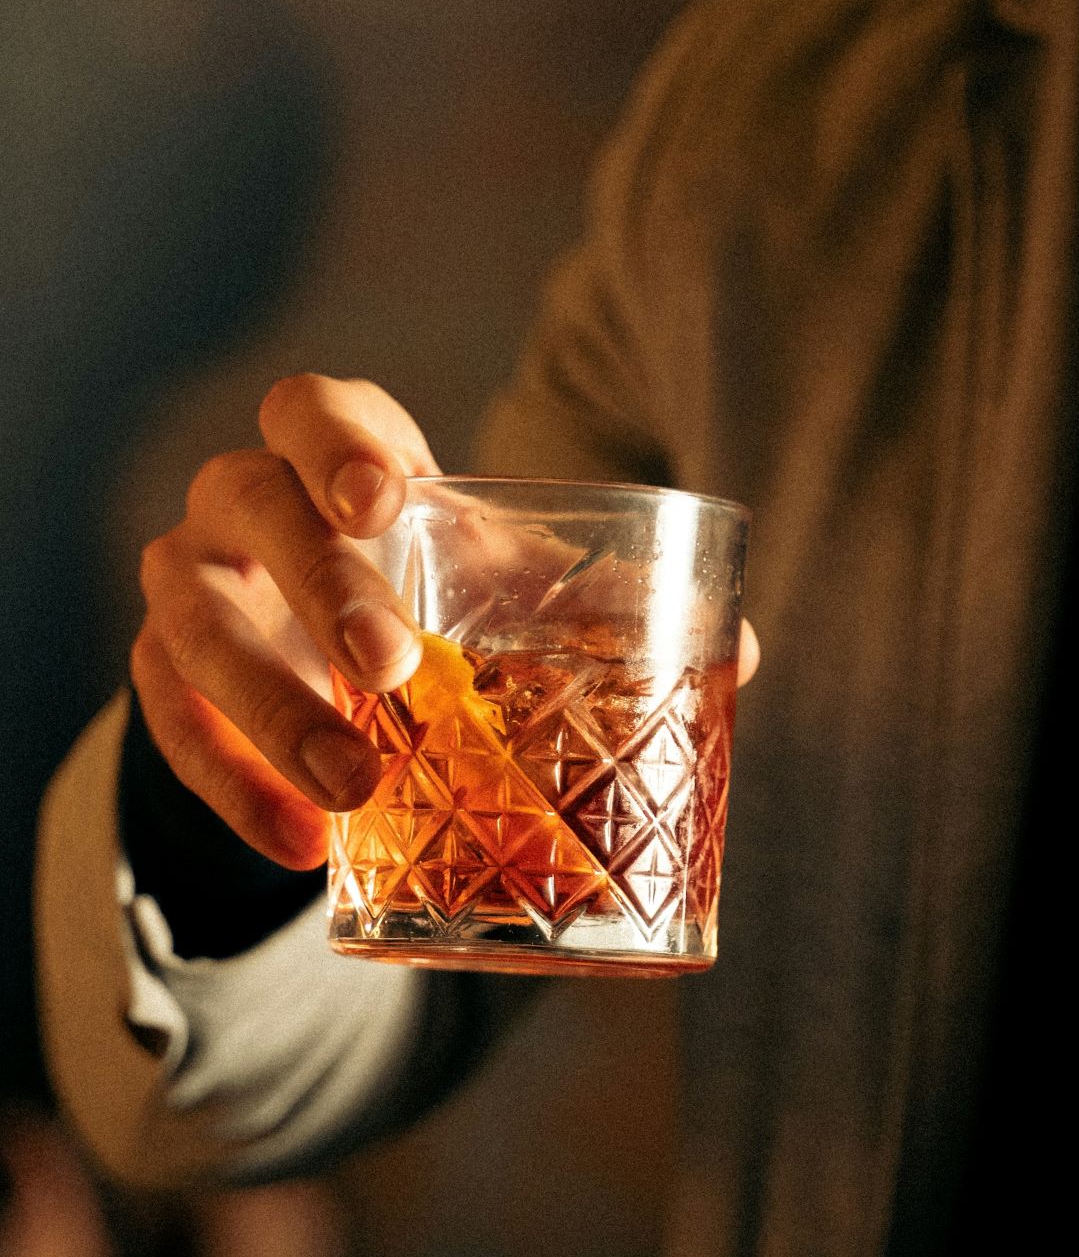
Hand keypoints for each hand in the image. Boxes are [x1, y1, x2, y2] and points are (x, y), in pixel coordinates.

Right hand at [132, 372, 760, 870]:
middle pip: (248, 501)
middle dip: (318, 579)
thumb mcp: (494, 590)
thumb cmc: (427, 599)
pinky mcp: (164, 674)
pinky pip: (173, 724)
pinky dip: (235, 786)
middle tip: (389, 665)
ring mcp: (192, 586)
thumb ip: (588, 611)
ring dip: (272, 704)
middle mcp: (246, 503)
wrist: (316, 662)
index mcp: (338, 457)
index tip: (387, 501)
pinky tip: (302, 847)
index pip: (311, 409)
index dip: (337, 441)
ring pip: (195, 618)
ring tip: (353, 784)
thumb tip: (736, 654)